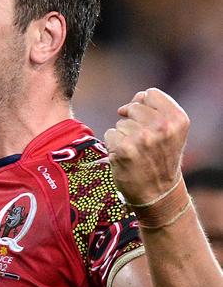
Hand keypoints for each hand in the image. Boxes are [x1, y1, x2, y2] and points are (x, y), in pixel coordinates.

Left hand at [104, 88, 188, 204]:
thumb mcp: (171, 132)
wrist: (158, 193)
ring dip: (123, 135)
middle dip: (131, 121)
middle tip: (140, 140)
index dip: (142, 104)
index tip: (143, 118)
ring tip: (135, 151)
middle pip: (133, 107)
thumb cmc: (162, 159)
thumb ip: (157, 110)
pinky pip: (110, 134)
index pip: (150, 93)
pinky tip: (124, 157)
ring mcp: (142, 138)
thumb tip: (137, 97)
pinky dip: (112, 145)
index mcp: (177, 120)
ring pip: (120, 122)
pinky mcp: (124, 149)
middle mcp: (162, 127)